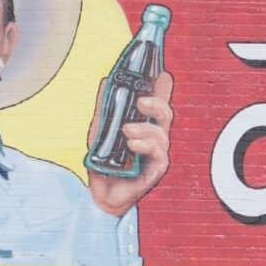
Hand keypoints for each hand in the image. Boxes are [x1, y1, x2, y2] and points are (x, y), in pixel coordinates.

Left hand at [86, 71, 173, 216]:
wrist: (99, 196)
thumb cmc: (104, 164)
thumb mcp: (99, 130)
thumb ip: (105, 108)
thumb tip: (107, 81)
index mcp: (144, 124)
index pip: (157, 99)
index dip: (162, 85)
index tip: (160, 69)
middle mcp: (153, 137)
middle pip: (165, 113)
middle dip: (157, 103)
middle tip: (141, 102)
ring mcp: (157, 153)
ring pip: (162, 132)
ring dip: (145, 129)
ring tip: (126, 131)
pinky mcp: (157, 168)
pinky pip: (159, 153)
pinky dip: (145, 145)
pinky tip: (131, 145)